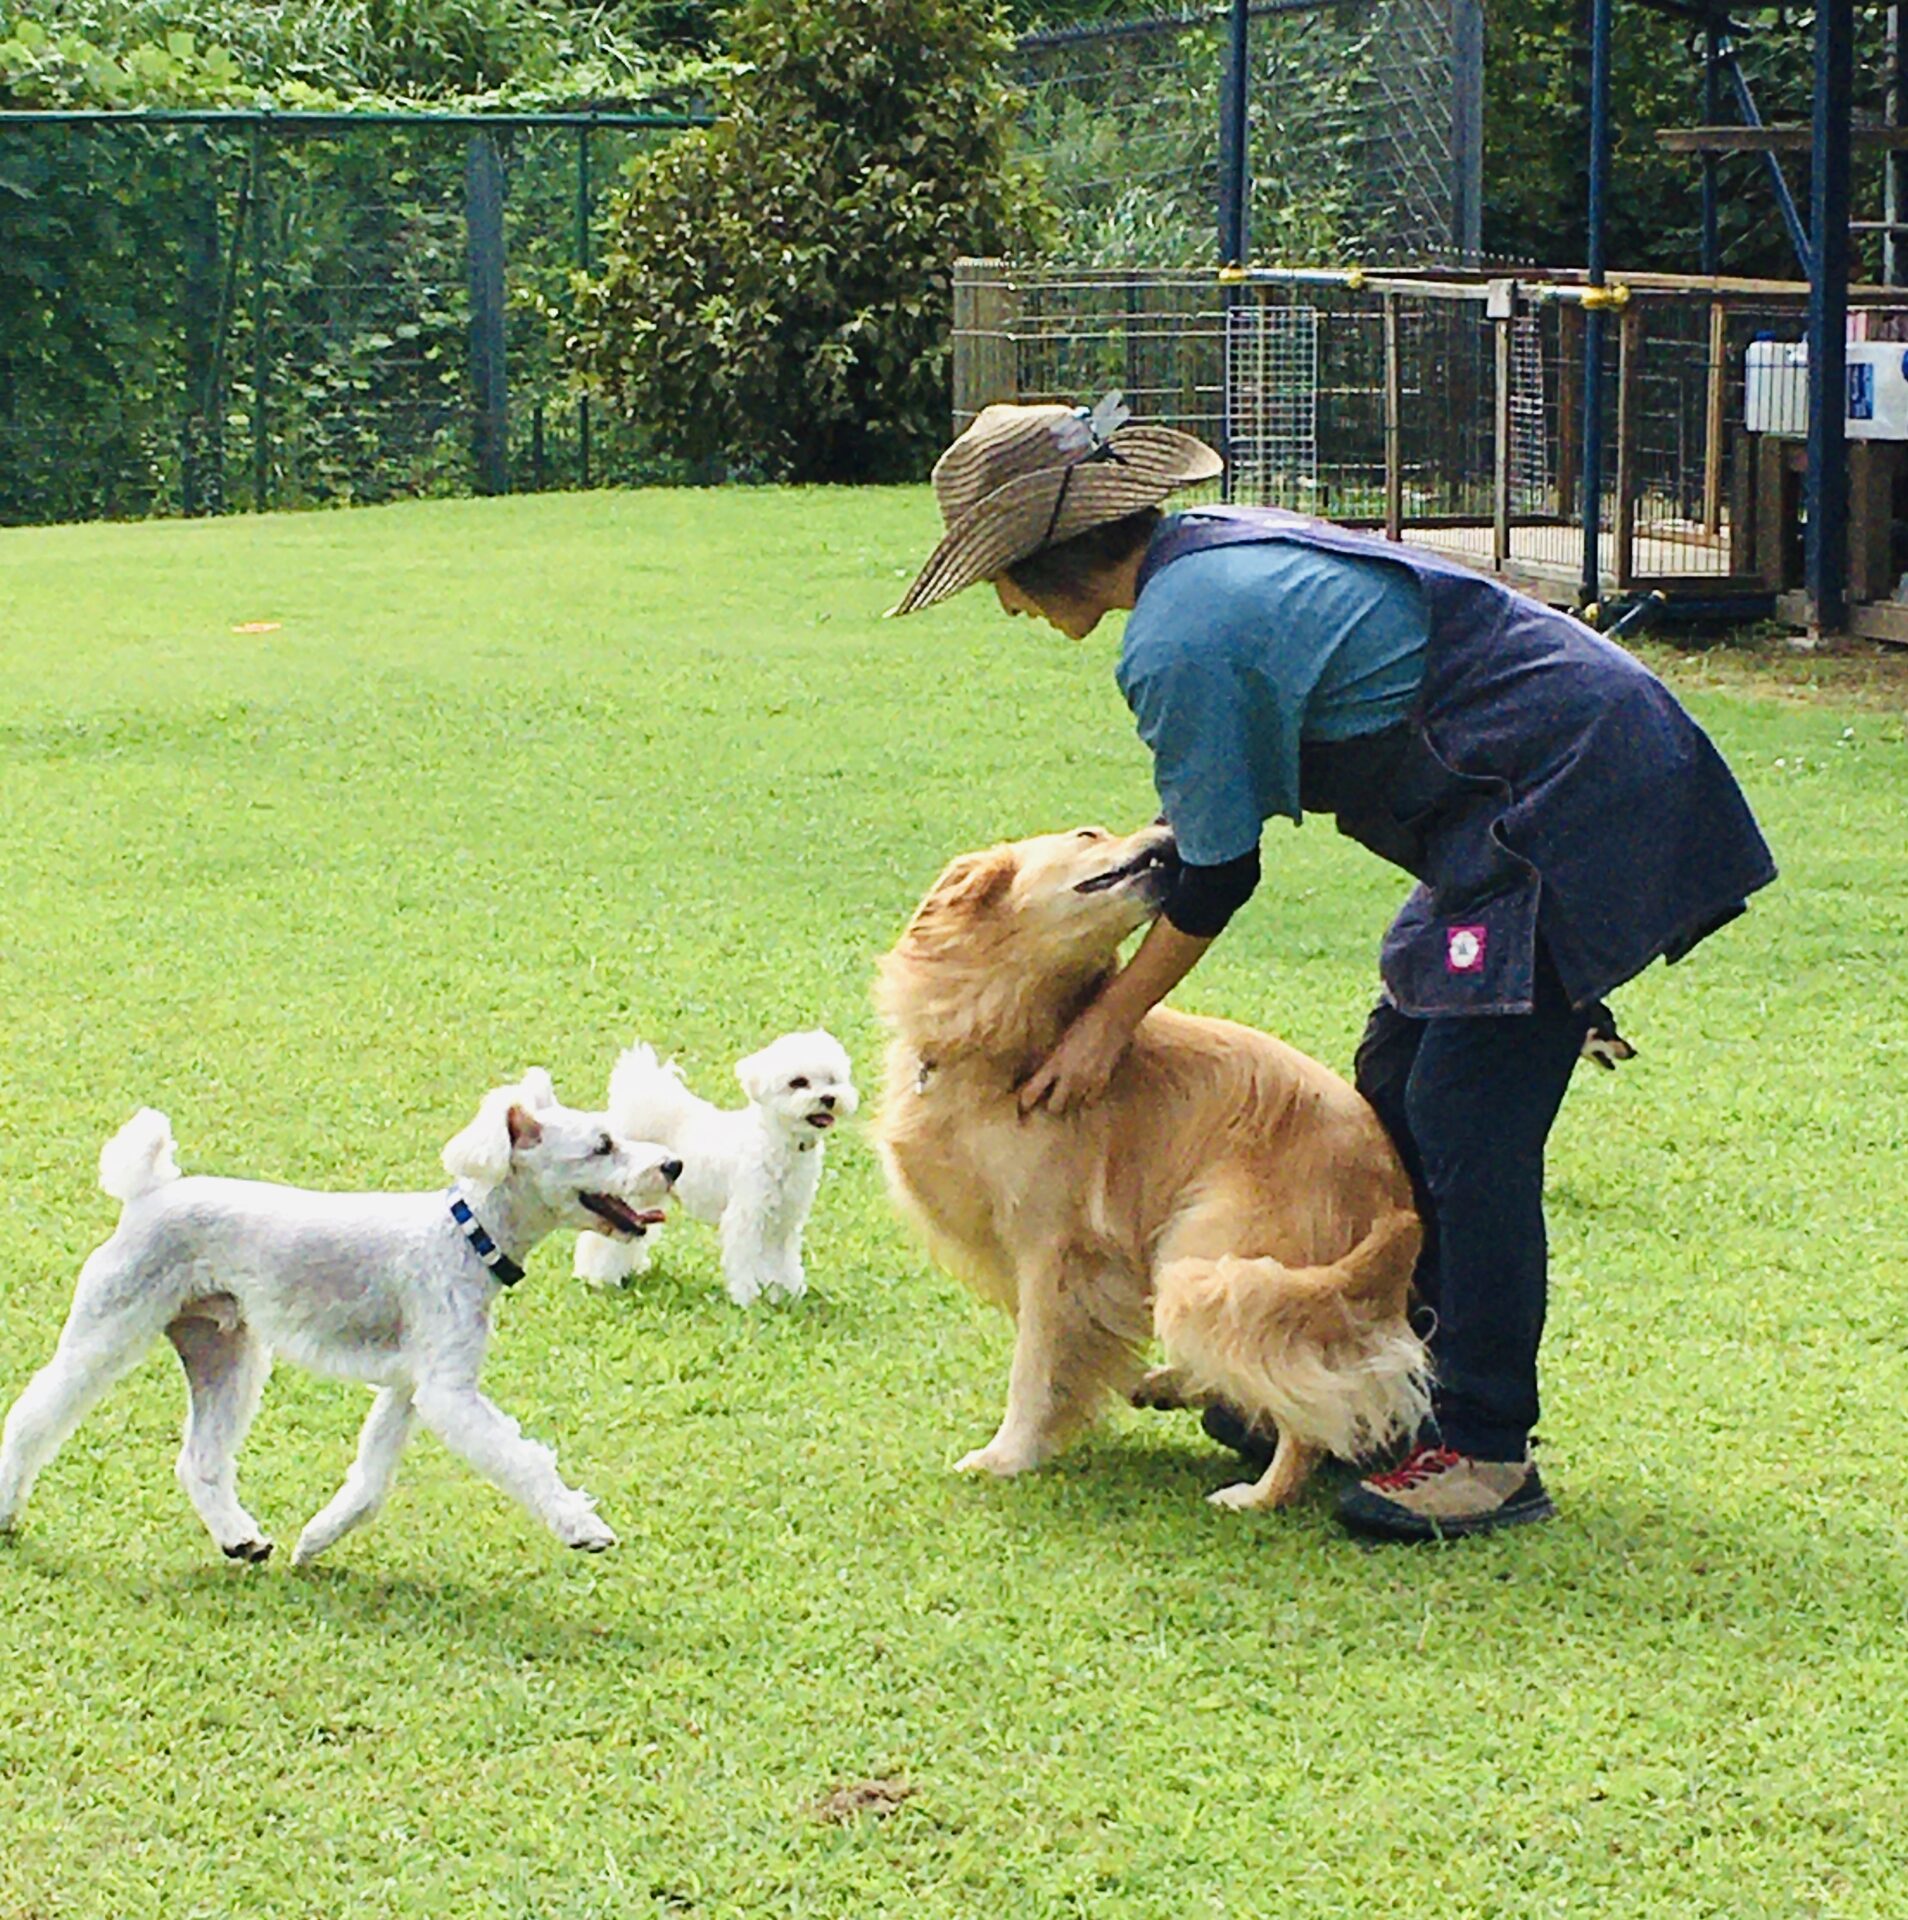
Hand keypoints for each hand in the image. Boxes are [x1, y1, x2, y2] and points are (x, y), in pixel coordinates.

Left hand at [1017, 998, 1133, 1115]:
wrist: (1110, 1019)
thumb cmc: (1083, 1024)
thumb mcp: (1061, 1042)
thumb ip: (1053, 1062)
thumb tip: (1046, 1078)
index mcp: (1053, 1062)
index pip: (1032, 1091)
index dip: (1025, 1104)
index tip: (1023, 1109)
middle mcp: (1068, 1076)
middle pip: (1054, 1108)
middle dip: (1052, 1106)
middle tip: (1054, 1101)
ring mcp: (1086, 1081)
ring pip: (1074, 1106)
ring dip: (1072, 1101)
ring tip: (1073, 1093)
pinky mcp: (1102, 1082)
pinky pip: (1091, 1101)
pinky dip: (1089, 1098)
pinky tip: (1088, 1090)